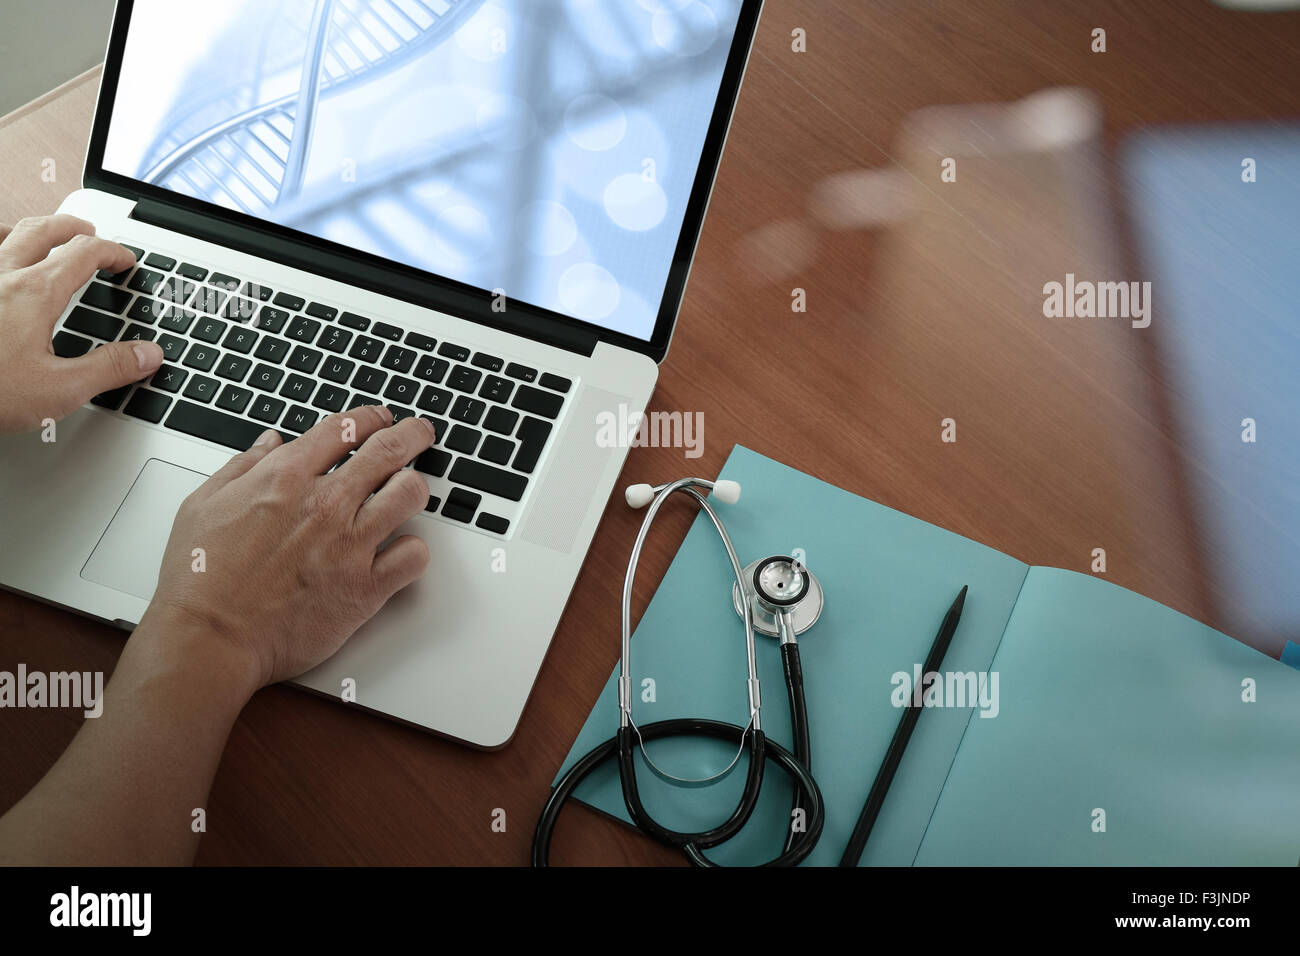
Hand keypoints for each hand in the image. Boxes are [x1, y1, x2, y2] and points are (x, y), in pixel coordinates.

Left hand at [0, 214, 163, 433]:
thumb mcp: (60, 390)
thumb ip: (109, 368)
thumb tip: (147, 354)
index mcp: (35, 294)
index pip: (84, 253)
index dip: (112, 253)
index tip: (125, 261)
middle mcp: (2, 277)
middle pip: (43, 230)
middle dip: (73, 228)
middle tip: (91, 234)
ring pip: (7, 234)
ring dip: (32, 230)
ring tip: (45, 237)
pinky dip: (0, 247)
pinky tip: (3, 263)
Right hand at [143, 405, 435, 693]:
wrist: (208, 639)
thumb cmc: (199, 579)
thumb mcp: (203, 505)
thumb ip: (243, 467)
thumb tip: (270, 441)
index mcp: (286, 477)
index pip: (344, 428)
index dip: (369, 418)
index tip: (379, 419)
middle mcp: (324, 504)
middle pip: (389, 450)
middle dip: (412, 435)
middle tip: (420, 433)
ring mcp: (349, 545)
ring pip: (411, 493)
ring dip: (415, 487)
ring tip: (410, 491)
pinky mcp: (365, 587)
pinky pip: (414, 556)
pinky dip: (413, 551)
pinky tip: (400, 551)